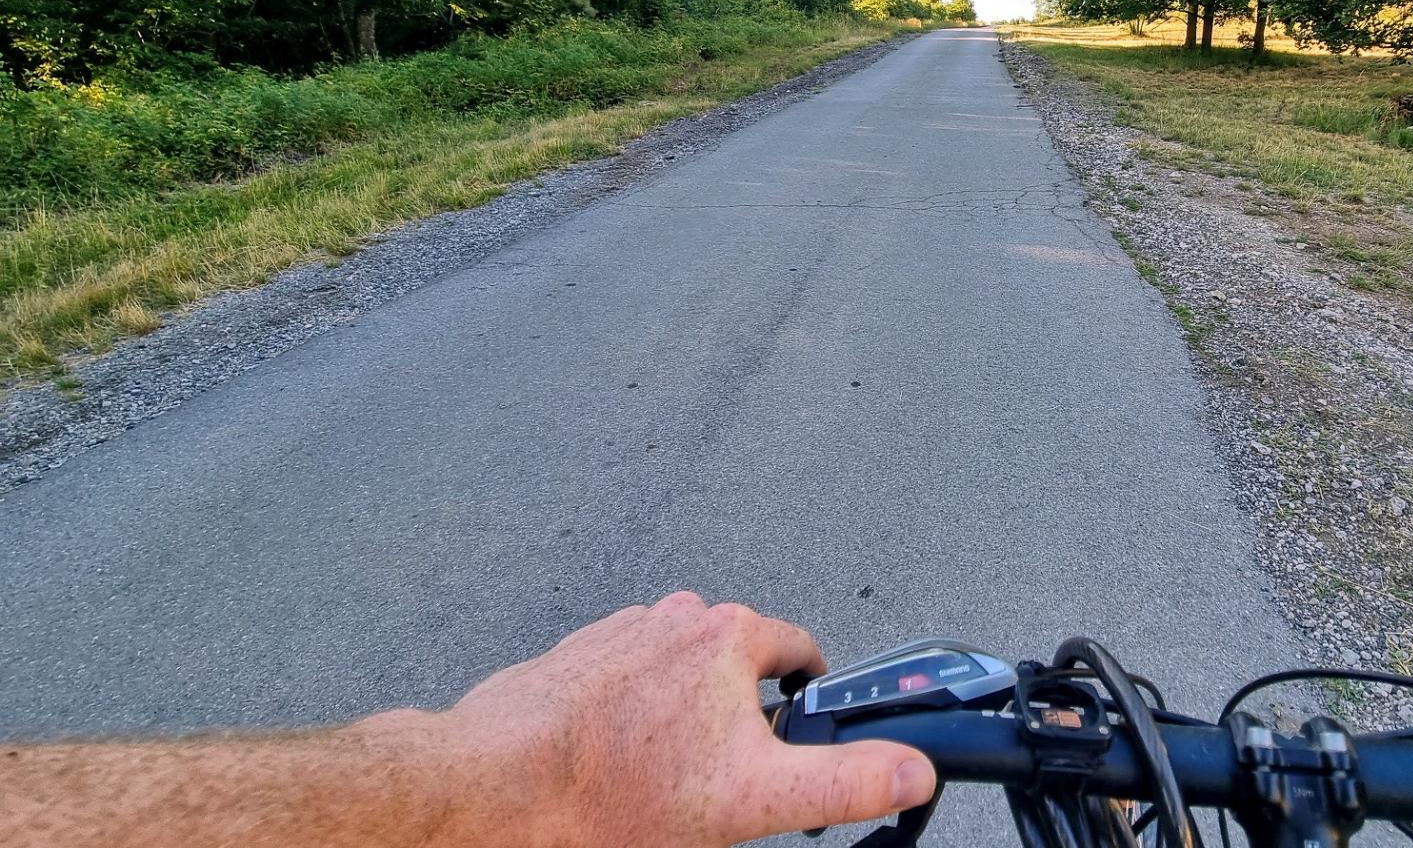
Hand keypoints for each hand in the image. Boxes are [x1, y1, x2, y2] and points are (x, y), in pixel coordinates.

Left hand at [419, 592, 937, 846]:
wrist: (496, 789)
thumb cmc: (612, 791)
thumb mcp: (754, 800)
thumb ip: (845, 781)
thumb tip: (910, 771)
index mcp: (728, 635)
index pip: (801, 654)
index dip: (808, 706)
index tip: (794, 743)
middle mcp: (675, 619)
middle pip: (738, 666)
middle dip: (739, 721)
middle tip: (719, 781)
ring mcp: (620, 634)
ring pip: (680, 676)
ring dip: (682, 718)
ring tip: (661, 780)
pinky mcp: (574, 658)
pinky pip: (626, 685)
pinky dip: (630, 720)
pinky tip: (617, 766)